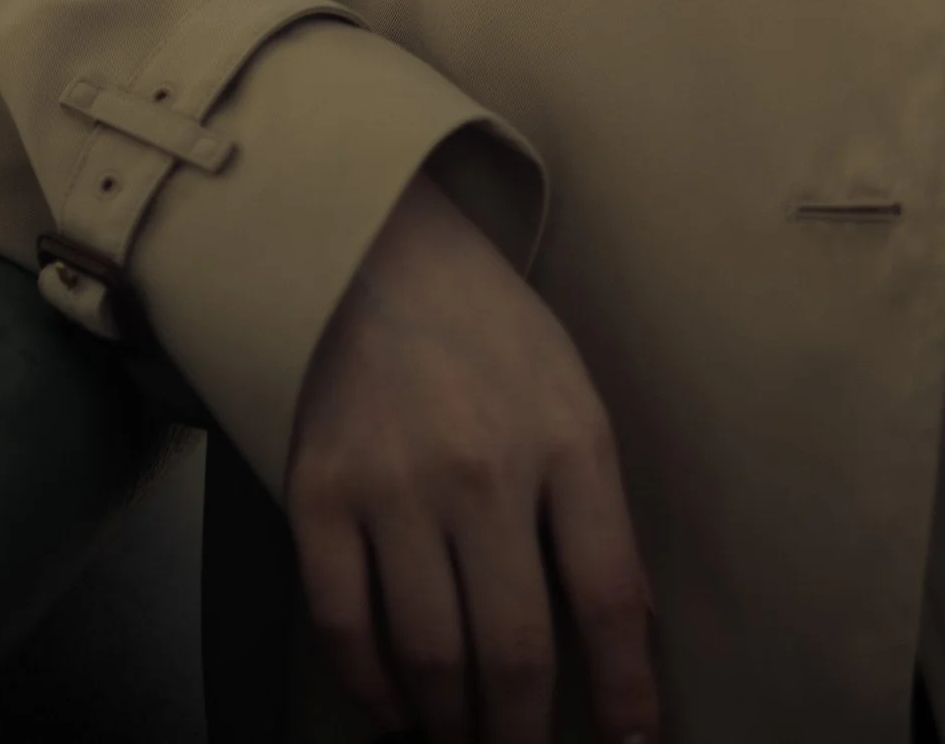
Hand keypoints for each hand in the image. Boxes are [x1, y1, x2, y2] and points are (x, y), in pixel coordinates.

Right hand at [284, 166, 658, 742]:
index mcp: (566, 438)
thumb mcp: (572, 397)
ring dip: (451, 724)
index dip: (624, 693)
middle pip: (513, 651)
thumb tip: (625, 633)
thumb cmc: (491, 333)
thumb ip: (596, 508)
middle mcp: (484, 468)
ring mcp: (394, 484)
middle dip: (522, 736)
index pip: (608, 599)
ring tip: (464, 738)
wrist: (378, 249)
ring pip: (429, 657)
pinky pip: (344, 628)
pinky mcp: (319, 494)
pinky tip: (395, 709)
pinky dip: (371, 689)